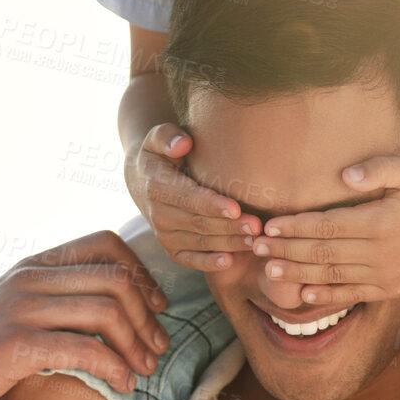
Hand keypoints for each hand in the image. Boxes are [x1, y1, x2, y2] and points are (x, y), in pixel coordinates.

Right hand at [0, 230, 170, 399]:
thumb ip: (51, 302)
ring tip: (145, 370)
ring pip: (106, 310)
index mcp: (31, 267)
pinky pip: (83, 348)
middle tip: (159, 348)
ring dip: (136, 343)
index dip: (142, 274)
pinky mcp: (14, 345)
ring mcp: (19, 309)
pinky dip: (113, 367)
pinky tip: (123, 386)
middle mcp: (27, 280)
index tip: (158, 308)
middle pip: (115, 278)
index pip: (104, 244)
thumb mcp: (12, 315)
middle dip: (148, 315)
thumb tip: (105, 306)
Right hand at [130, 123, 264, 270]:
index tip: (236, 208)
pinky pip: (190, 259)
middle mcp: (158, 215)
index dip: (212, 205)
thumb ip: (168, 137)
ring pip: (200, 242)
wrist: (142, 179)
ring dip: (228, 244)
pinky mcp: (171, 249)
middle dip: (229, 227)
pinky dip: (208, 263)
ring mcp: (164, 235)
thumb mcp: (158, 137)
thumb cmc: (161, 153)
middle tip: (257, 226)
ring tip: (255, 241)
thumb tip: (183, 144)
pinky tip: (229, 261)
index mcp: (156, 187)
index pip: (188, 198)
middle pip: (199, 223)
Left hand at [251, 158, 399, 305]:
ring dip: (298, 273)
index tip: (269, 223)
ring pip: (332, 276)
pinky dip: (325, 296)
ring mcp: (386, 274)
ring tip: (269, 270)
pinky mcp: (390, 289)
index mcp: (382, 221)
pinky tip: (302, 294)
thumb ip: (379, 169)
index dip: (296, 225)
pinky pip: (352, 294)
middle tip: (256, 247)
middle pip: (324, 252)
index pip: (328, 224)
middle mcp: (381, 252)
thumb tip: (343, 174)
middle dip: (287, 249)